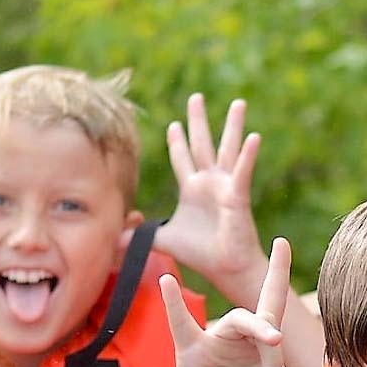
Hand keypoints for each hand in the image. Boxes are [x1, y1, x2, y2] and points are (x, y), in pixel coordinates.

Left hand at [151, 94, 264, 301]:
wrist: (225, 269)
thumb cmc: (202, 254)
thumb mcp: (164, 239)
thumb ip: (141, 236)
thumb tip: (113, 242)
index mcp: (192, 189)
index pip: (182, 158)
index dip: (177, 141)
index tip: (173, 124)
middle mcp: (209, 183)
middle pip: (202, 144)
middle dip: (198, 120)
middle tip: (196, 98)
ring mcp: (225, 187)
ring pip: (228, 149)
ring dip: (233, 125)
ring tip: (238, 103)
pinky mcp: (237, 196)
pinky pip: (242, 171)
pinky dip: (248, 154)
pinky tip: (254, 136)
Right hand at [161, 236, 350, 366]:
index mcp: (262, 337)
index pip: (271, 296)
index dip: (278, 270)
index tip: (282, 242)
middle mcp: (239, 332)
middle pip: (263, 318)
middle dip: (274, 345)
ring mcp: (214, 339)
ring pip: (237, 322)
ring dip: (257, 340)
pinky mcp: (192, 352)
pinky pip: (181, 322)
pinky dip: (173, 303)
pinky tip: (169, 281)